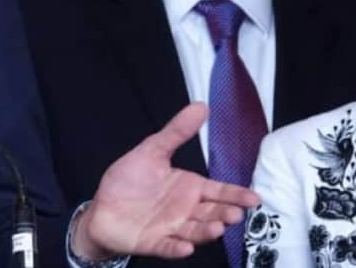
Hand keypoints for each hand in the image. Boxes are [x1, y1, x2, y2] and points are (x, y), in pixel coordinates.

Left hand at [72, 102, 259, 259]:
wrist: (101, 207)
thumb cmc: (130, 180)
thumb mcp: (153, 150)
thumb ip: (177, 131)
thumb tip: (201, 106)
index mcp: (190, 188)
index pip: (219, 191)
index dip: (236, 195)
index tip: (254, 198)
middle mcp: (186, 209)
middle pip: (212, 212)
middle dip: (225, 214)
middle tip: (236, 215)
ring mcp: (171, 228)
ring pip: (195, 231)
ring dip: (207, 231)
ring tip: (218, 229)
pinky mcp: (153, 242)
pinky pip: (168, 247)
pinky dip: (177, 248)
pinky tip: (186, 247)